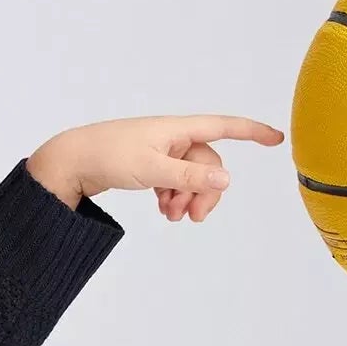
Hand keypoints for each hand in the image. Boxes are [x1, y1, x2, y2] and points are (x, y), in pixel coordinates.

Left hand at [26, 114, 286, 221]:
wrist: (70, 161)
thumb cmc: (108, 156)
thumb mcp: (152, 170)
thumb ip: (189, 178)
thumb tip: (226, 181)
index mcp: (177, 129)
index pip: (224, 127)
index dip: (252, 132)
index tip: (276, 139)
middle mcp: (172, 137)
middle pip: (207, 165)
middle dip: (204, 192)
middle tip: (193, 218)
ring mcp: (160, 151)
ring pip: (190, 177)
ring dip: (187, 198)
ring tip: (171, 215)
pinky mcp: (148, 164)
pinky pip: (173, 181)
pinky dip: (173, 197)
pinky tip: (164, 211)